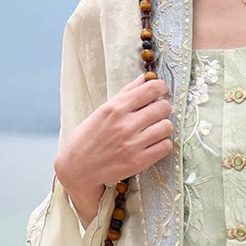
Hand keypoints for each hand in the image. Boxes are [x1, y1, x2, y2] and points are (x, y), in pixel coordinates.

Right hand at [55, 73, 176, 209]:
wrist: (78, 167)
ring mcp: (133, 144)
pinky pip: (166, 147)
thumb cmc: (89, 136)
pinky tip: (153, 144)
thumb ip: (126, 93)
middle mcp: (125, 124)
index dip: (160, 88)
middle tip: (156, 113)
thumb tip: (145, 78)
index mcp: (115, 108)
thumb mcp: (103, 110)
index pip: (151, 89)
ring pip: (167, 127)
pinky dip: (163, 144)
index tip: (159, 91)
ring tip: (154, 130)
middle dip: (163, 108)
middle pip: (164, 107)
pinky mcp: (138, 162)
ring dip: (164, 127)